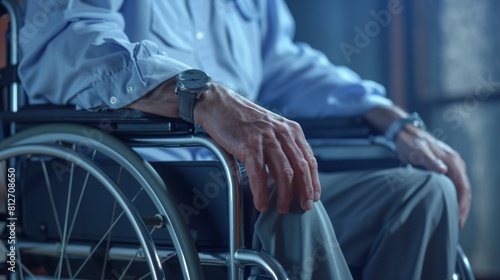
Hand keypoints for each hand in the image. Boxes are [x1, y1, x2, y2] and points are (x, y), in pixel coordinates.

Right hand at [195, 83, 320, 213]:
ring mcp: (266, 138)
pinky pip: (259, 173)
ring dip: (284, 194)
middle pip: (300, 168)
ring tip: (281, 208)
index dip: (314, 180)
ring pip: (284, 172)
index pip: (309, 159)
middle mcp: (282, 133)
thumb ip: (282, 146)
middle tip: (303, 207)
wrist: (218, 104)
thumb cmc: (241, 119)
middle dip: (304, 191)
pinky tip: (261, 203)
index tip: (314, 196)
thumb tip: (288, 173)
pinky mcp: (249, 145)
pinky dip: (261, 192)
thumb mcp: (270, 128)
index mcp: (290, 130)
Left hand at [395, 126, 471, 227]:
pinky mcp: (445, 168)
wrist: (405, 133)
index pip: (463, 187)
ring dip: (458, 205)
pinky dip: (453, 198)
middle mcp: (455, 164)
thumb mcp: (418, 150)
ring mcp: (451, 166)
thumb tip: (443, 172)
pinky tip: (447, 207)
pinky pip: (453, 186)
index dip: (462, 205)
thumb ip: (430, 161)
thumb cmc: (410, 142)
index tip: (458, 219)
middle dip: (462, 209)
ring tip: (454, 221)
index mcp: (452, 161)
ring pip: (460, 189)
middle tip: (457, 226)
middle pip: (464, 191)